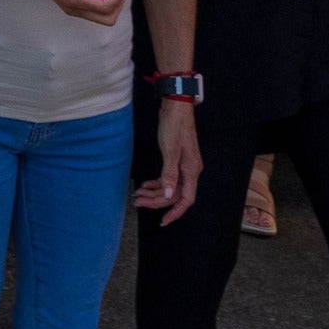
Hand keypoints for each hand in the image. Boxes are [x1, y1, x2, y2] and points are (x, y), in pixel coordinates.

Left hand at [133, 100, 201, 224]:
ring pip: (170, 186)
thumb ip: (169, 174)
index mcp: (191, 171)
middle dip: (157, 201)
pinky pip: (168, 178)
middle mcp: (190, 171)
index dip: (175, 212)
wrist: (176, 107)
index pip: (186, 199)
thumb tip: (170, 195)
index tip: (163, 221)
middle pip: (175, 194)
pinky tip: (145, 184)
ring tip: (138, 195)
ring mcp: (183, 166)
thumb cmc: (174, 126)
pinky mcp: (176, 160)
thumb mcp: (170, 150)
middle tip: (138, 202)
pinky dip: (156, 182)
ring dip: (154, 192)